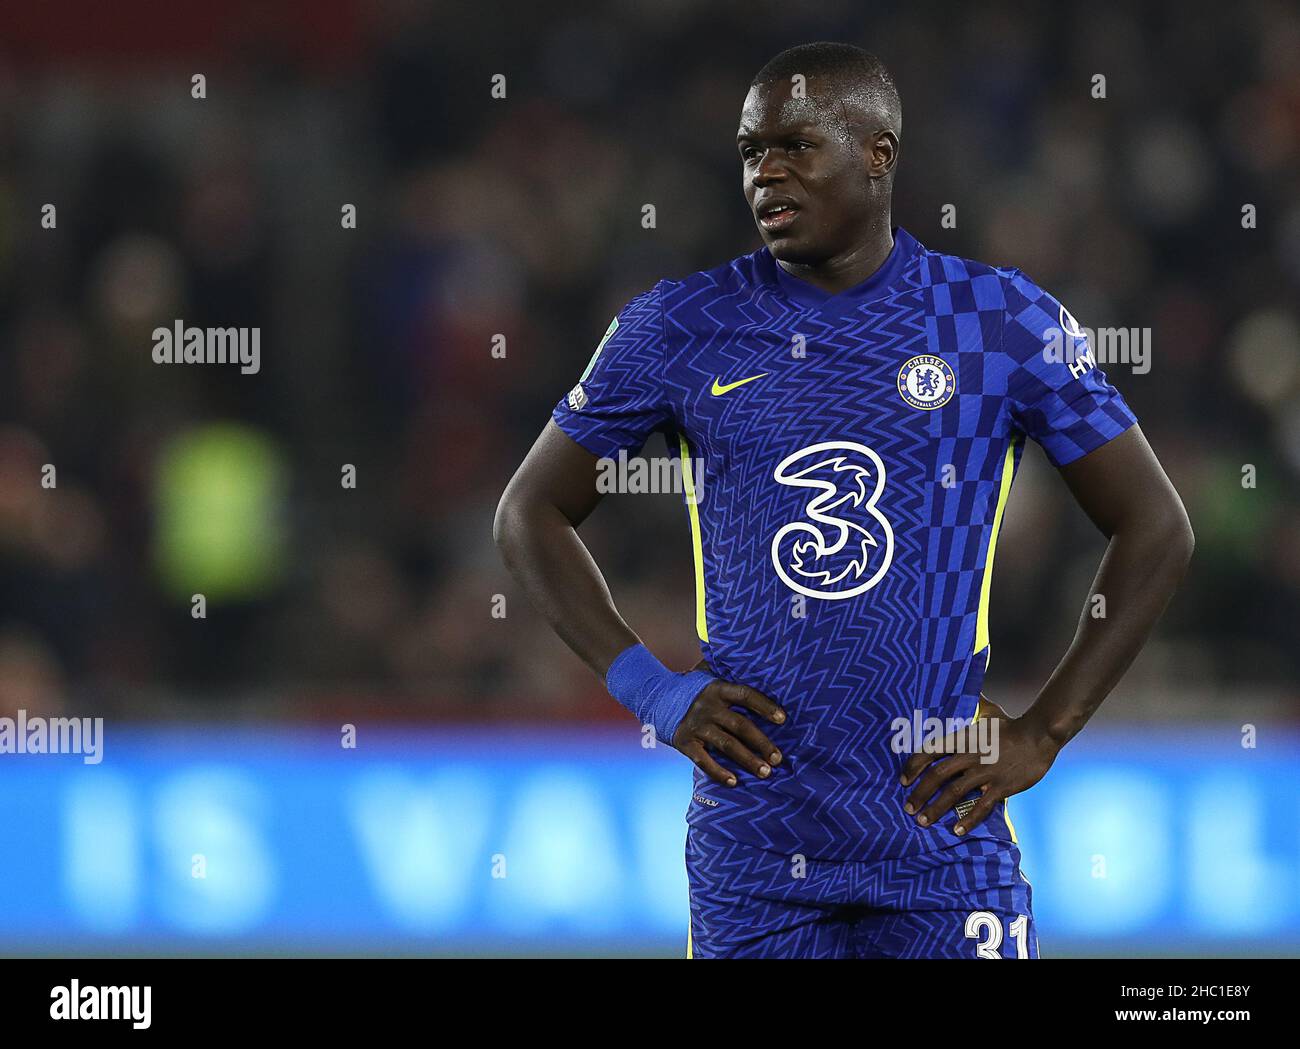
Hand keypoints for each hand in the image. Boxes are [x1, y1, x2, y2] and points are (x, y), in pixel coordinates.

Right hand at [672, 680, 785, 787]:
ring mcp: (696, 725)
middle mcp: (707, 706)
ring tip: (765, 772)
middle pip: (741, 725)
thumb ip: (730, 679)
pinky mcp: (685, 742)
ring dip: (748, 760)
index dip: (765, 706)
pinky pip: (704, 760)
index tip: (783, 719)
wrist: (656, 696)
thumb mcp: (710, 678)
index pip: (746, 695)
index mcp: (718, 689)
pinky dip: (718, 773)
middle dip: (762, 743)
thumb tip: (764, 676)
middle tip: (778, 758)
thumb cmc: (694, 690)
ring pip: (727, 745)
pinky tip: (734, 782)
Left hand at [899, 695, 1060, 834]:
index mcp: (963, 738)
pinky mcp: (1001, 786)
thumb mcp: (989, 711)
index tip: (903, 780)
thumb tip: (970, 690)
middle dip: (919, 793)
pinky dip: (968, 819)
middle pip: (936, 775)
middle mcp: (969, 755)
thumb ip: (975, 704)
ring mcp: (985, 771)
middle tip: (908, 808)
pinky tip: (956, 830)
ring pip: (954, 793)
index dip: (913, 766)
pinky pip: (981, 806)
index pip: (930, 751)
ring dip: (936, 809)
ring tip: (923, 822)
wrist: (1039, 736)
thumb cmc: (1011, 725)